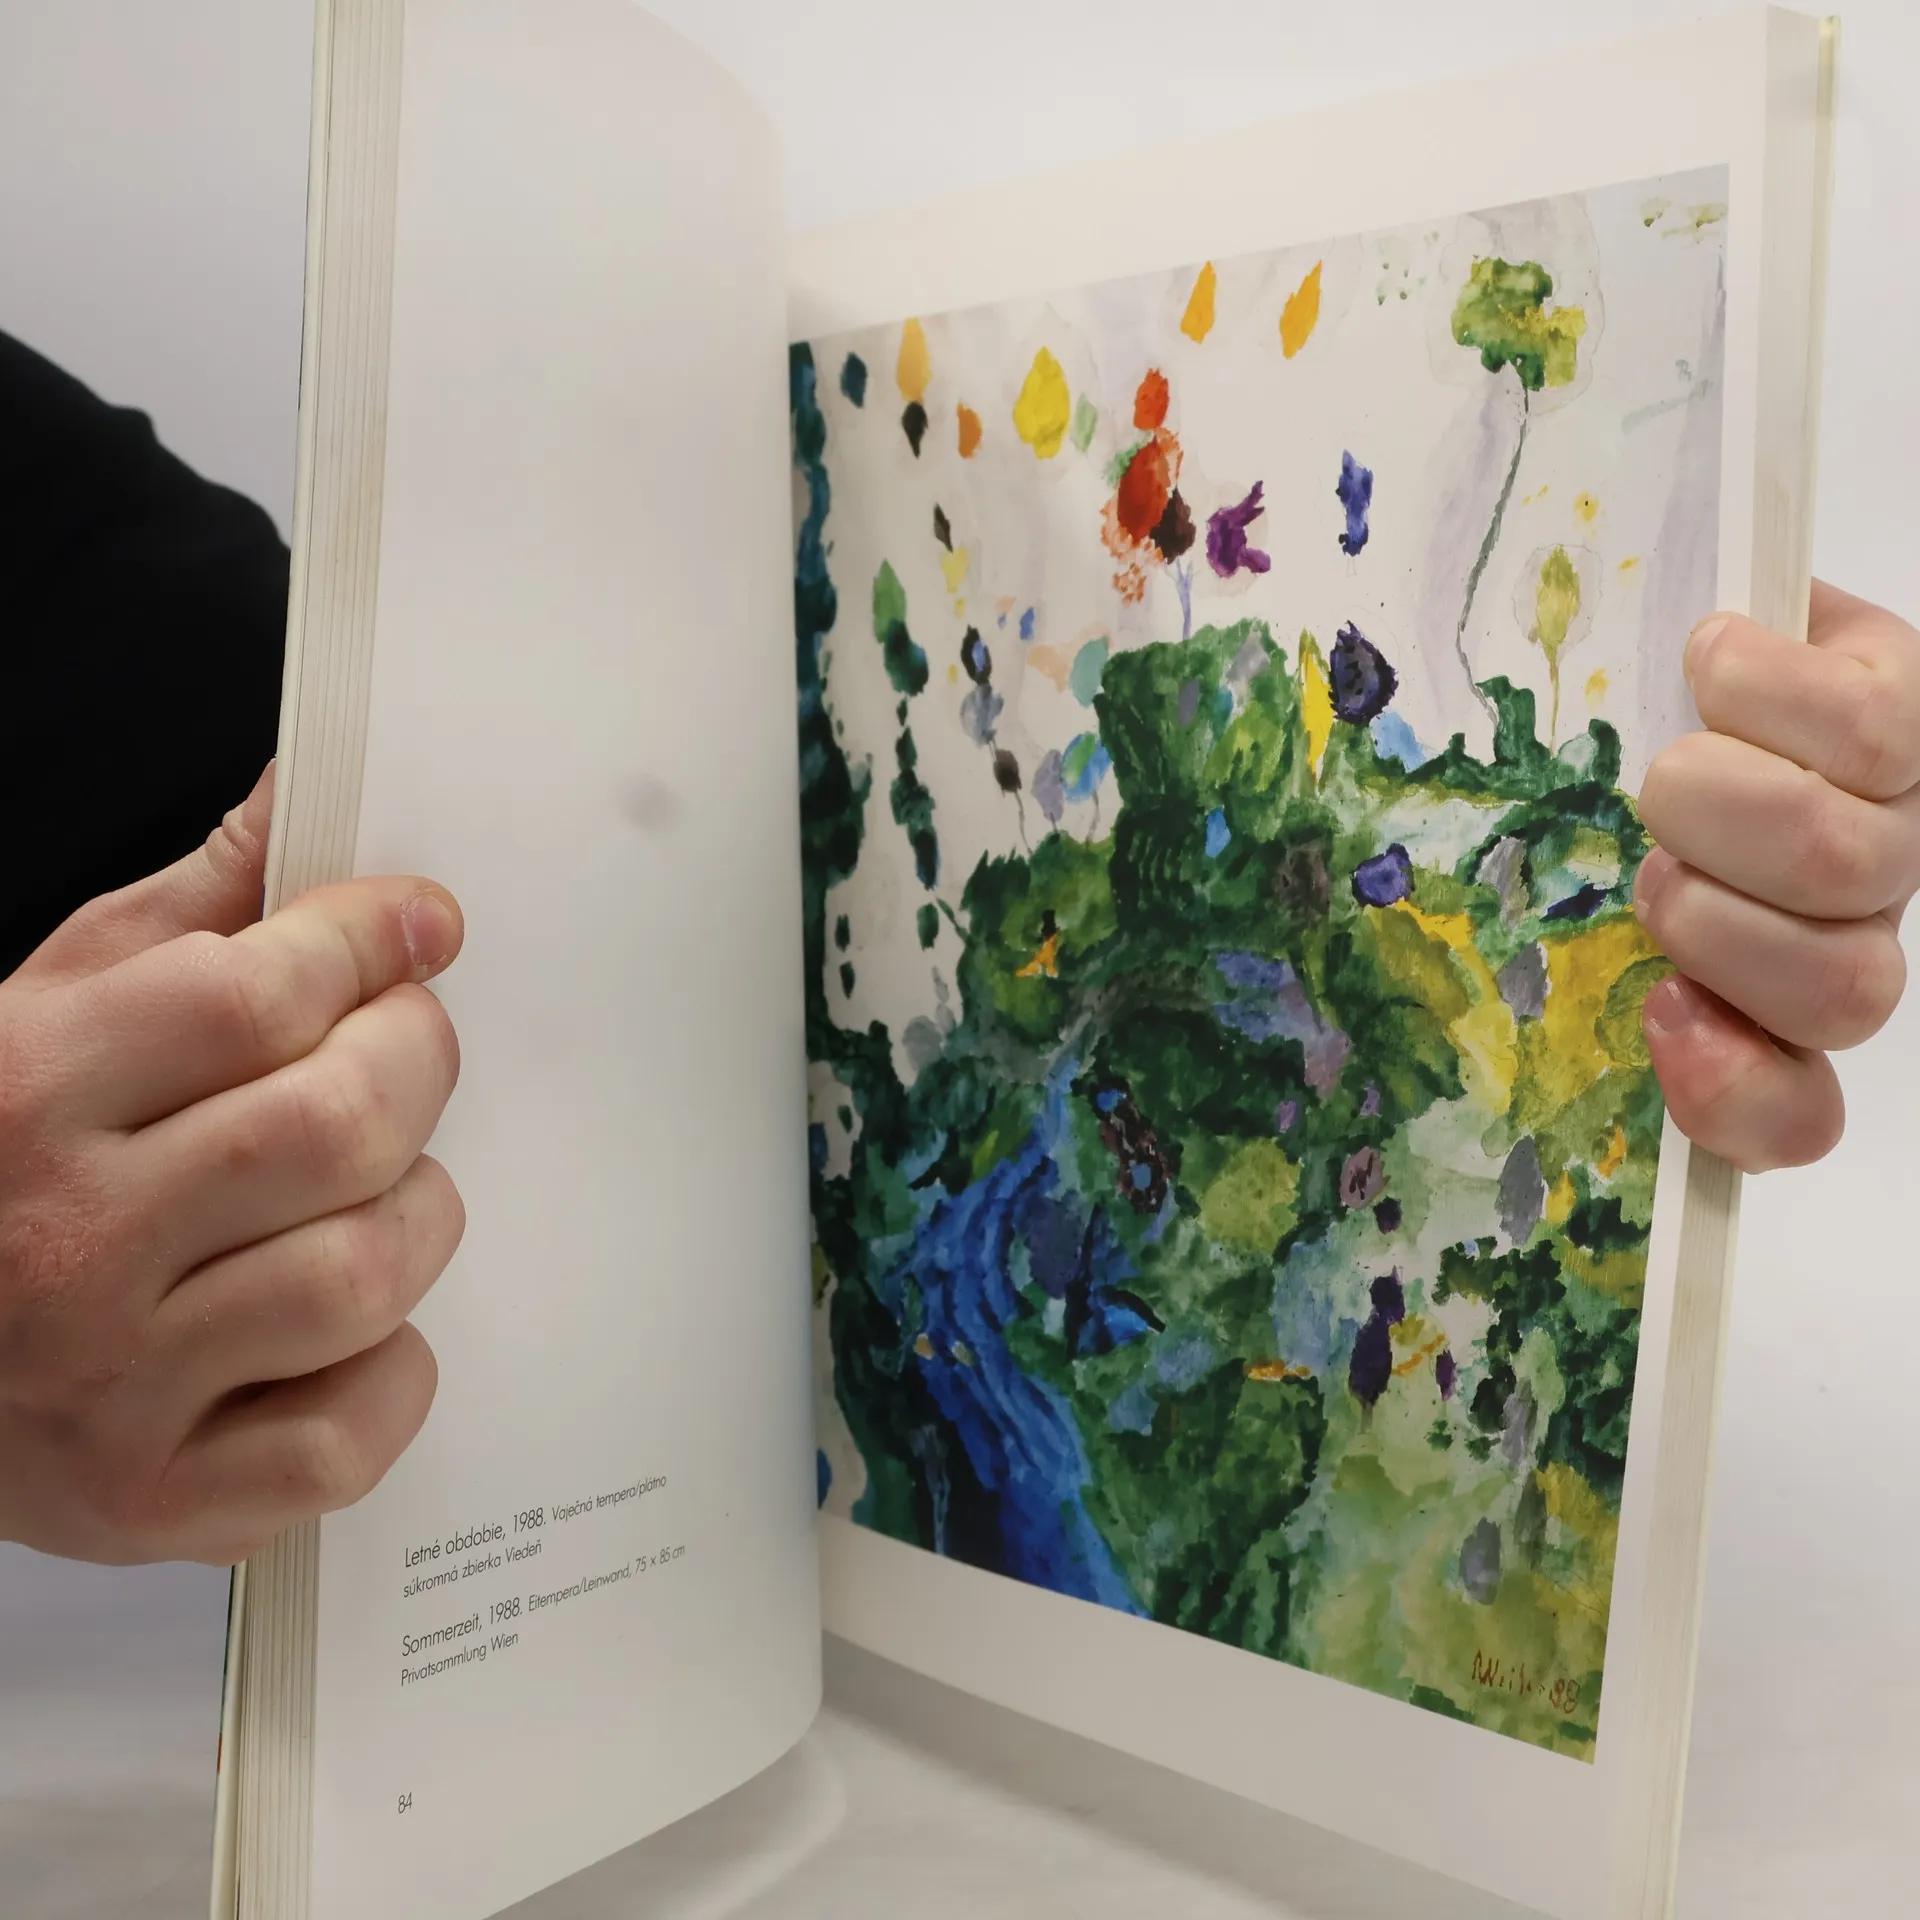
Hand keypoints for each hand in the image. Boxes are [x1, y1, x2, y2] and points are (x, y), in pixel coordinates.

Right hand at [0, 766, 464, 1564]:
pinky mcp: (158, 1502)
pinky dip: (391, 1373)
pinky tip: (350, 1330)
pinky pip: (347, 1436)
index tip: (418, 926)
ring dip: (415, 1213)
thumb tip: (308, 798)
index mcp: (27, 1094)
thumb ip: (193, 911)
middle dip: (416, 1062)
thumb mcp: (52, 1006)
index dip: (365, 943)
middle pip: (333, 1127)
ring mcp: (114, 1388)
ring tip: (378, 1189)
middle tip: (409, 1048)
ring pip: (361, 1273)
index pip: (250, 996)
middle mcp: (65, 1243)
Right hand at [1636, 582, 1917, 1170]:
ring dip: (1722, 808)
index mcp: (1769, 1002)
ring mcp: (1901, 824)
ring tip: (1675, 765)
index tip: (1661, 1011)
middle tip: (1654, 859)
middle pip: (1835, 991)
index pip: (1787, 1116)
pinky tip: (1712, 663)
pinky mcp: (1914, 707)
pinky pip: (1867, 734)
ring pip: (1839, 865)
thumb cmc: (1624, 766)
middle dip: (1701, 917)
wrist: (1702, 633)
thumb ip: (1590, 973)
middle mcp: (1855, 928)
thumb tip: (1666, 1014)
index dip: (1730, 1087)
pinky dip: (1758, 691)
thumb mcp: (1578, 884)